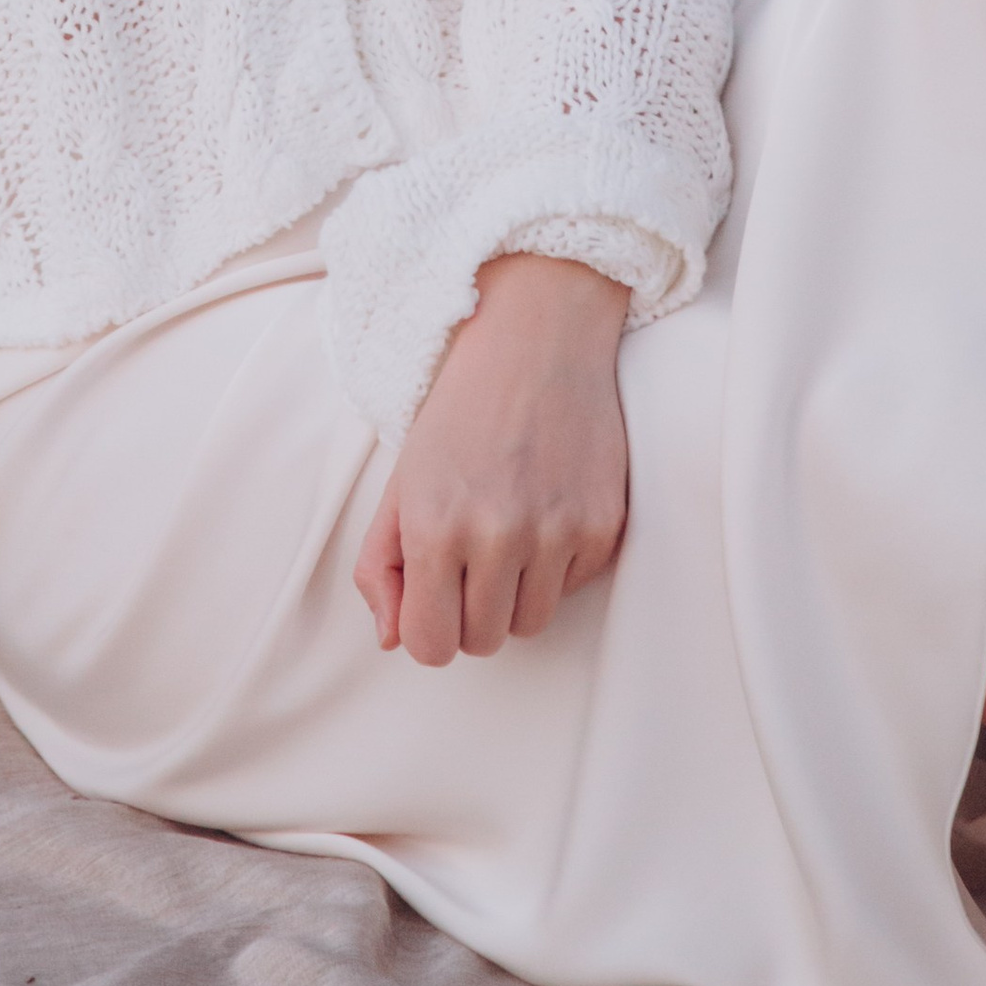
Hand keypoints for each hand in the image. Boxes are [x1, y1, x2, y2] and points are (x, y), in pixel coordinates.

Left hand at [353, 253, 630, 667]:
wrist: (536, 340)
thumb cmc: (459, 410)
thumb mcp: (401, 480)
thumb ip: (381, 566)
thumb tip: (392, 640)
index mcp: (434, 524)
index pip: (430, 646)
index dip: (430, 629)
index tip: (435, 599)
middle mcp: (496, 535)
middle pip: (482, 642)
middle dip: (471, 612)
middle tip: (470, 557)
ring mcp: (557, 532)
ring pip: (531, 623)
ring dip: (515, 594)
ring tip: (507, 533)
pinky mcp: (603, 526)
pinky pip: (573, 588)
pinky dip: (557, 565)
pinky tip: (545, 508)